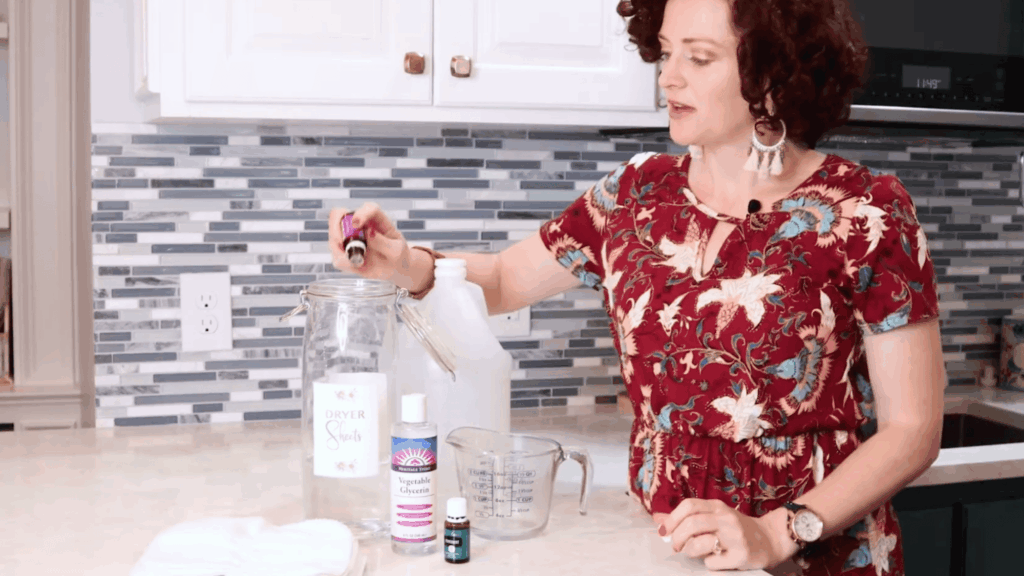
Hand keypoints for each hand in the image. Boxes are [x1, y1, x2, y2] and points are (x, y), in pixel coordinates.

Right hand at [328, 203, 412, 284]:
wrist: (394, 268)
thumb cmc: (397, 255)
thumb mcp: (396, 251)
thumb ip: (384, 242)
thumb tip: (369, 233)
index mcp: (376, 218)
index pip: (368, 209)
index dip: (361, 214)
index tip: (357, 224)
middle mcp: (359, 223)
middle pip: (338, 215)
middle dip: (336, 228)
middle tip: (342, 243)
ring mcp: (348, 236)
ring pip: (333, 237)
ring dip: (340, 250)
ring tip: (359, 261)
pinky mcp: (344, 251)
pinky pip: (336, 257)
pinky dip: (344, 262)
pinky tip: (357, 265)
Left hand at [653, 499, 792, 570]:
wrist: (770, 539)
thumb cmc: (735, 528)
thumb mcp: (714, 516)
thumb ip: (688, 516)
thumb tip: (658, 520)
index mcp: (717, 507)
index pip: (689, 505)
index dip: (672, 518)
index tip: (664, 531)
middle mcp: (726, 519)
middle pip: (692, 524)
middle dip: (677, 538)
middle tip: (675, 547)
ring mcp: (735, 537)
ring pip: (700, 543)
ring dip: (690, 550)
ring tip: (693, 552)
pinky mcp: (742, 556)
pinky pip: (713, 562)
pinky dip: (708, 563)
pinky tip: (715, 560)